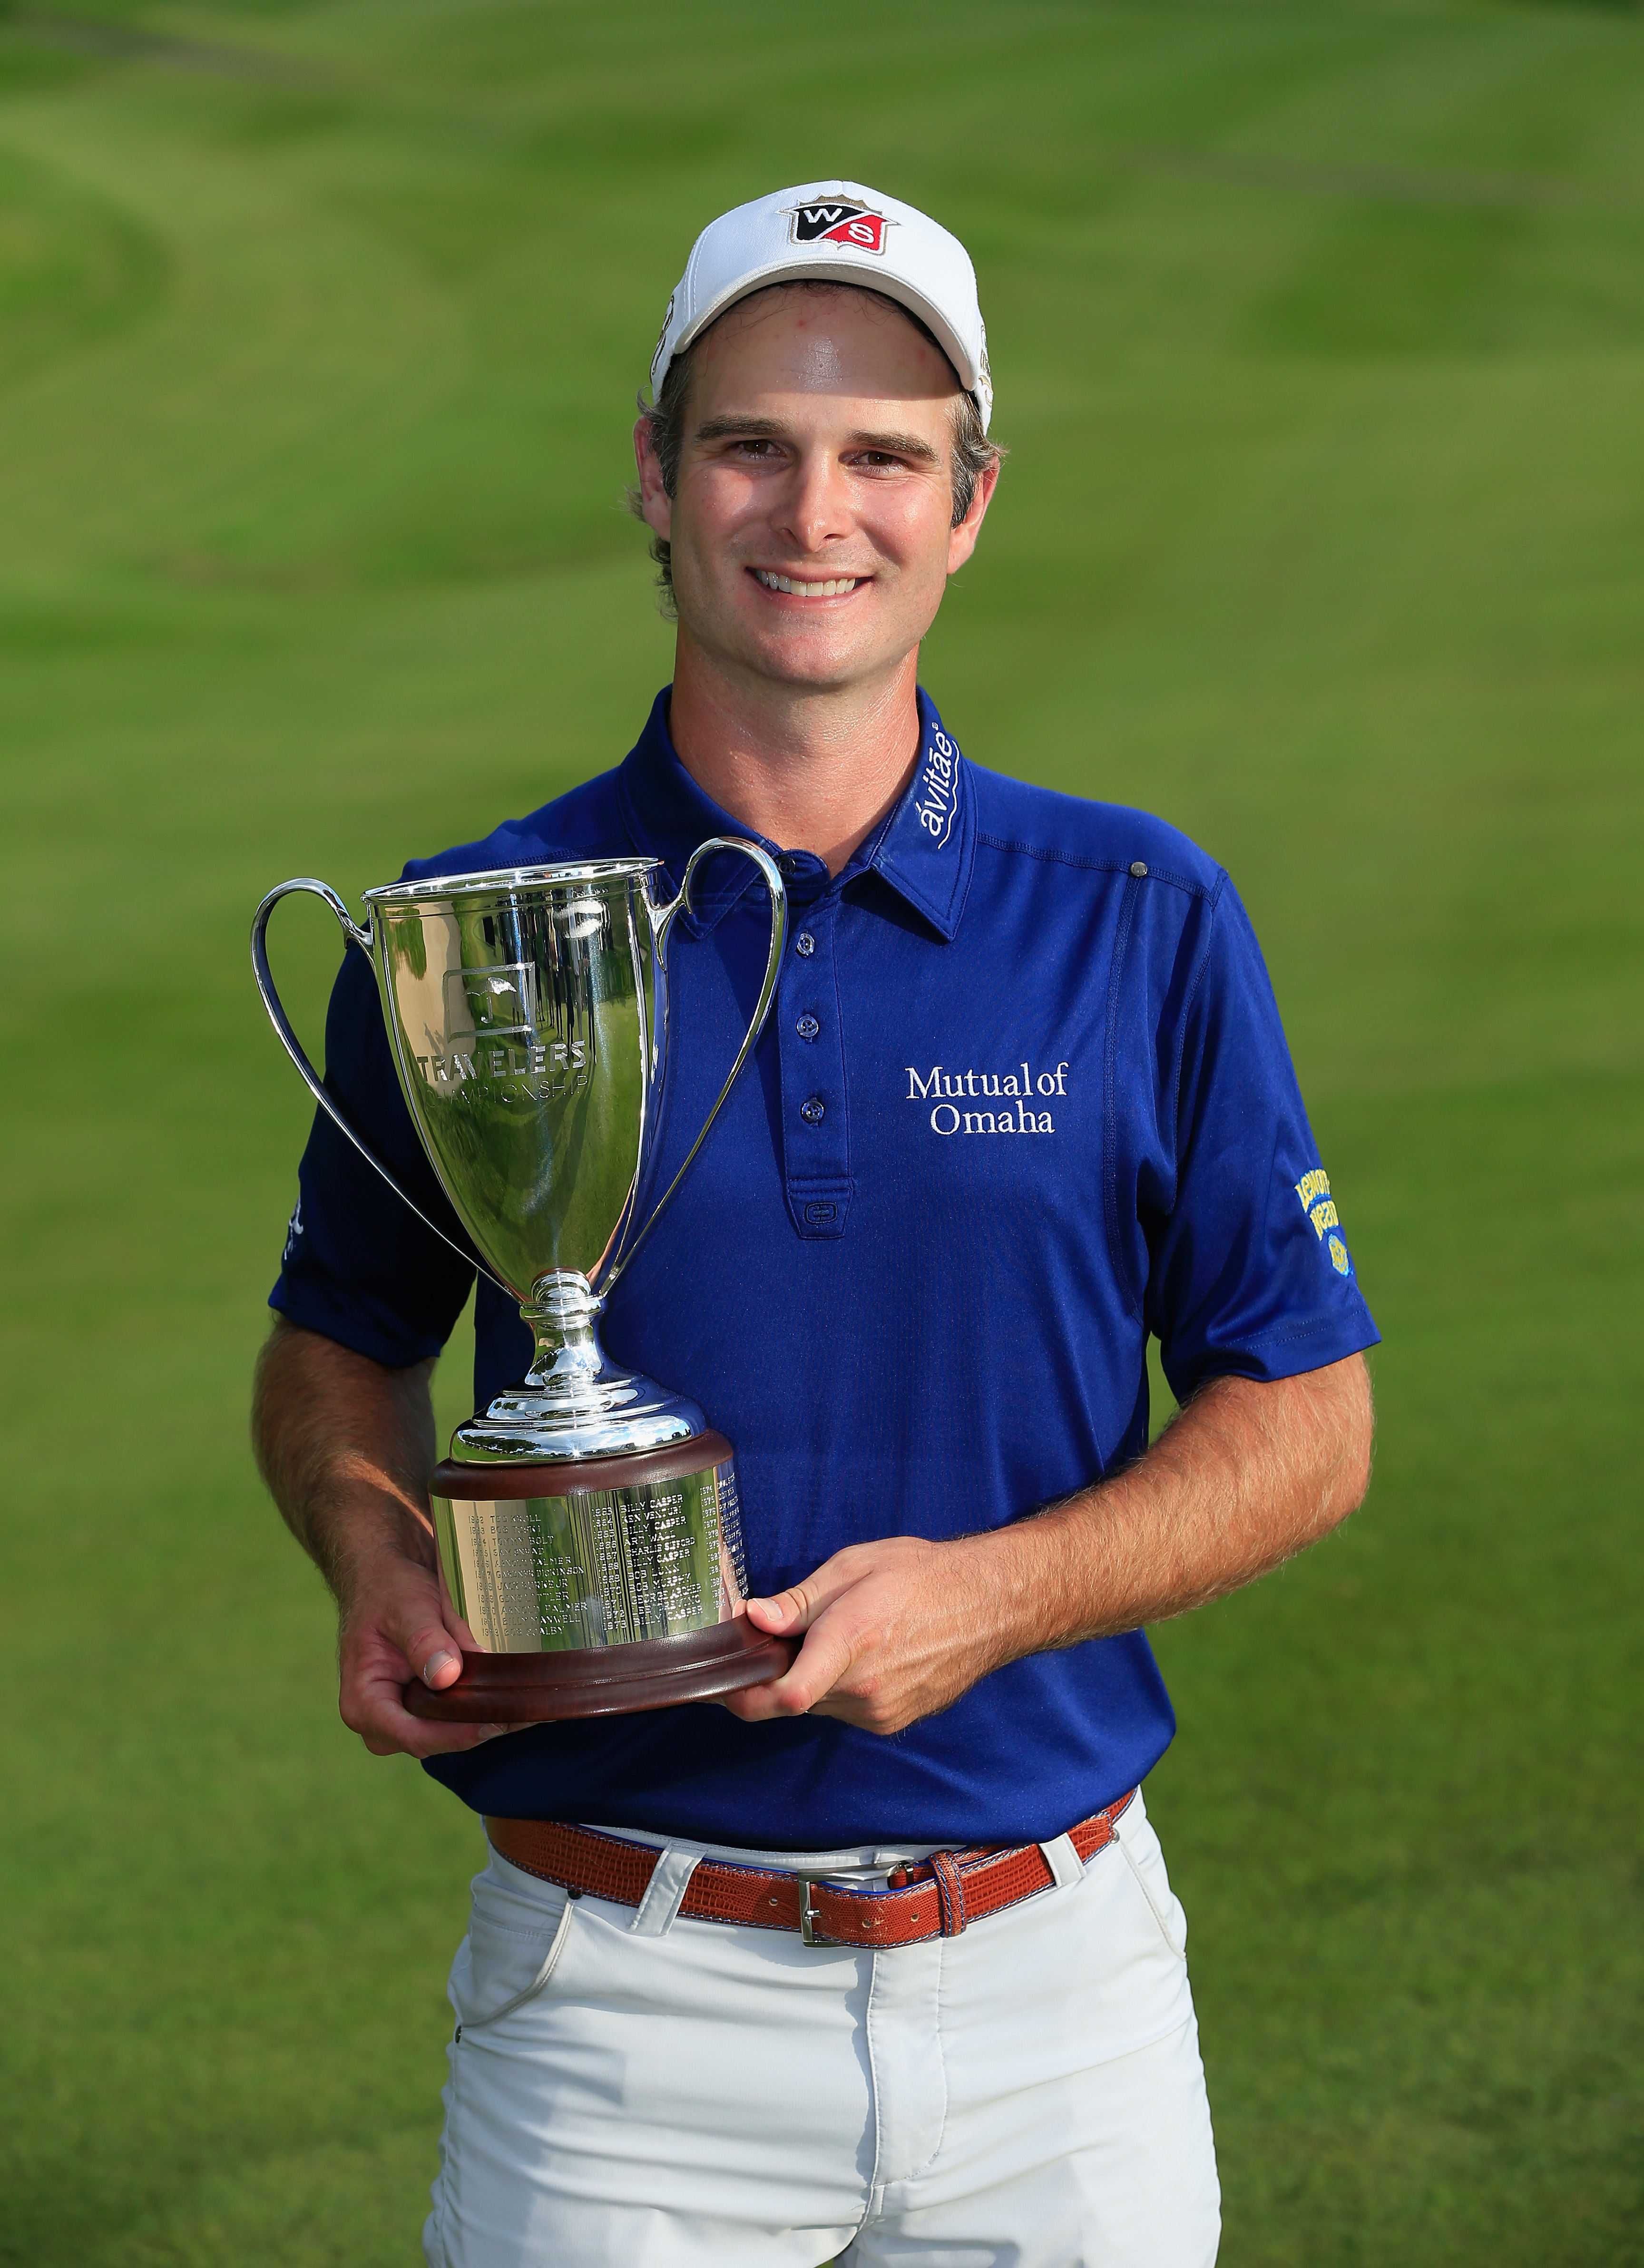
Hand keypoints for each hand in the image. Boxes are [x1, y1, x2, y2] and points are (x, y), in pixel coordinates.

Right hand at [336, 1540, 512, 1757]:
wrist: (386, 1576)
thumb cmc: (388, 1589)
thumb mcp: (406, 1607)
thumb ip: (423, 1641)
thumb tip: (446, 1677)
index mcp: (363, 1702)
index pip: (413, 1735)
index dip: (456, 1735)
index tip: (495, 1721)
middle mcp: (380, 1719)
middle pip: (435, 1739)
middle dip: (478, 1728)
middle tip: (525, 1712)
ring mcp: (403, 1714)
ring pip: (449, 1732)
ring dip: (485, 1719)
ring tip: (526, 1704)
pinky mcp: (424, 1705)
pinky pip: (454, 1716)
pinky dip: (481, 1706)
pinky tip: (512, 1695)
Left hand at [724, 1534, 1009, 1735]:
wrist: (989, 1604)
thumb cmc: (924, 1576)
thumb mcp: (853, 1567)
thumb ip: (798, 1600)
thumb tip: (753, 1618)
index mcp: (851, 1641)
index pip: (785, 1695)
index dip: (742, 1695)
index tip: (722, 1682)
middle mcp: (865, 1688)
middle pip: (792, 1700)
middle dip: (773, 1676)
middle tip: (777, 1641)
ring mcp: (881, 1711)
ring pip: (818, 1706)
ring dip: (809, 1680)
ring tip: (834, 1638)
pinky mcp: (892, 1721)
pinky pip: (845, 1710)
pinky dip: (838, 1688)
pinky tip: (861, 1654)